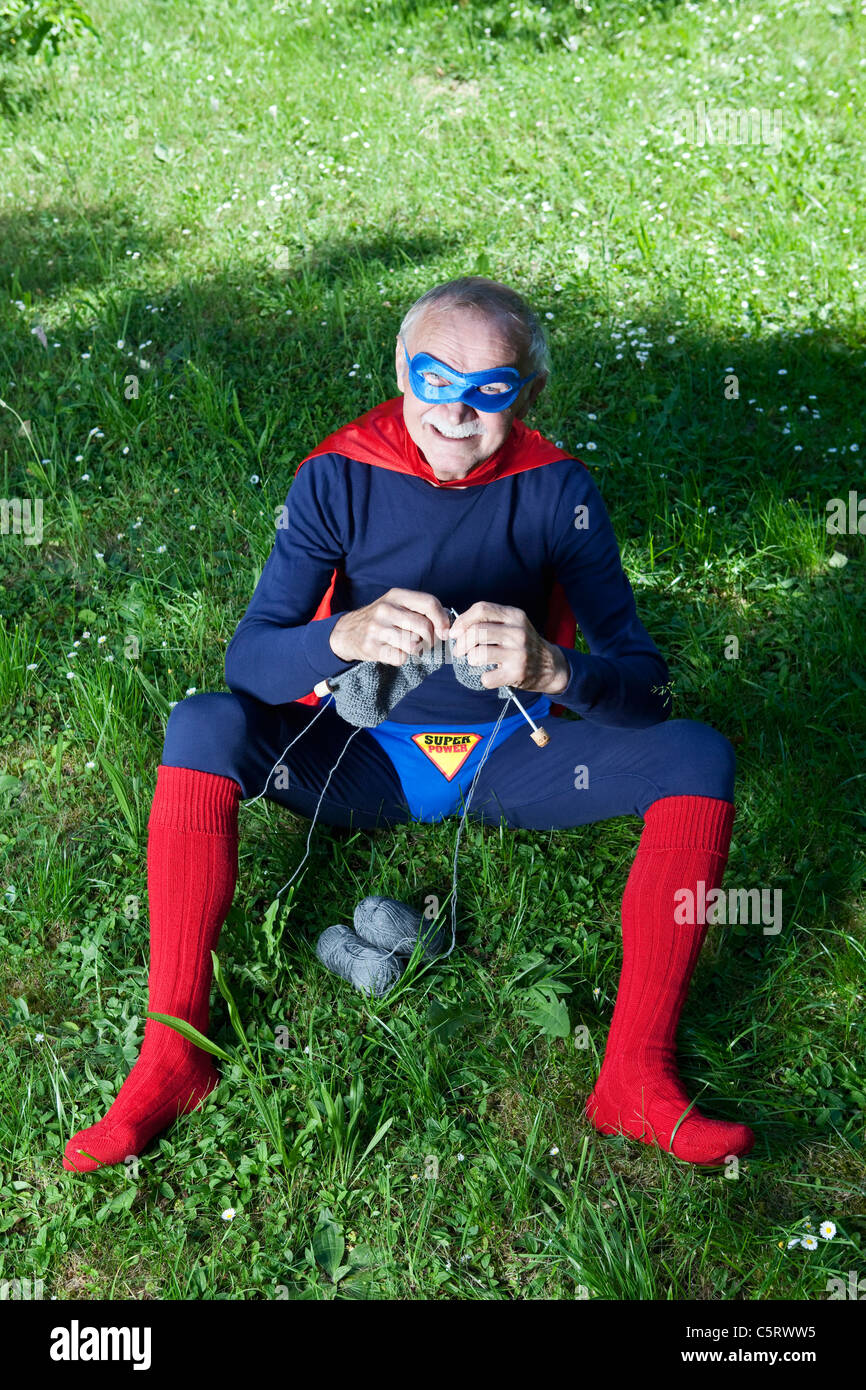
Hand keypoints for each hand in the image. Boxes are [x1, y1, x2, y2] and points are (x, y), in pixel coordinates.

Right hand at [329, 588, 451, 665]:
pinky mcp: (372, 647)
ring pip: (414, 644)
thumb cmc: (380, 619)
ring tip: (409, 647)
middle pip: (425, 626)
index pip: (429, 603)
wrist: (347, 632)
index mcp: (396, 595)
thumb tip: (448, 626)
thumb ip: (420, 610)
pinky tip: (395, 652)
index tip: (445, 632)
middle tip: (427, 643)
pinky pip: (401, 658)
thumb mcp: (397, 605)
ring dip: (417, 650)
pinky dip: (403, 658)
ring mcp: (377, 629)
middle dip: (431, 639)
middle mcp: (386, 609)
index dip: (442, 619)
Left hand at [449, 601, 569, 693]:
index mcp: (515, 616)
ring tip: (476, 661)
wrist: (550, 666)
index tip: (454, 633)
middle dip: (461, 643)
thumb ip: (488, 620)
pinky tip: (491, 674)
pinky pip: (486, 677)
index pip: (481, 609)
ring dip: (471, 659)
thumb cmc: (521, 643)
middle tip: (459, 651)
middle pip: (476, 632)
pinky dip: (484, 678)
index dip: (462, 620)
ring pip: (478, 654)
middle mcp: (518, 632)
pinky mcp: (517, 673)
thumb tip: (455, 628)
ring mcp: (518, 653)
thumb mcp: (512, 624)